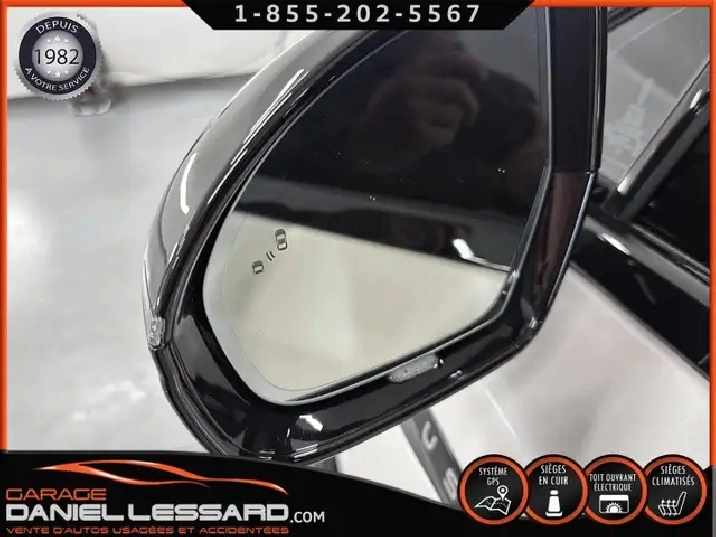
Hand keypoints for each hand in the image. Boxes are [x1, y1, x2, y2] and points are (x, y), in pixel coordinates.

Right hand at [346, 33, 485, 173]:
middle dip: (471, 105)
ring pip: (455, 115)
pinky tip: (426, 143)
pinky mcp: (418, 134)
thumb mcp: (398, 82)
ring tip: (433, 130)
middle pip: (459, 91)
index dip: (471, 66)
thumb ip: (424, 61)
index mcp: (408, 71)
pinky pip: (447, 136)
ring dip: (450, 126)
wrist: (362, 148)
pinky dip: (442, 141)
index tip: (483, 76)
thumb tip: (453, 34)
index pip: (448, 60)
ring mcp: (414, 110)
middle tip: (471, 117)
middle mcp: (411, 86)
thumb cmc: (384, 116)